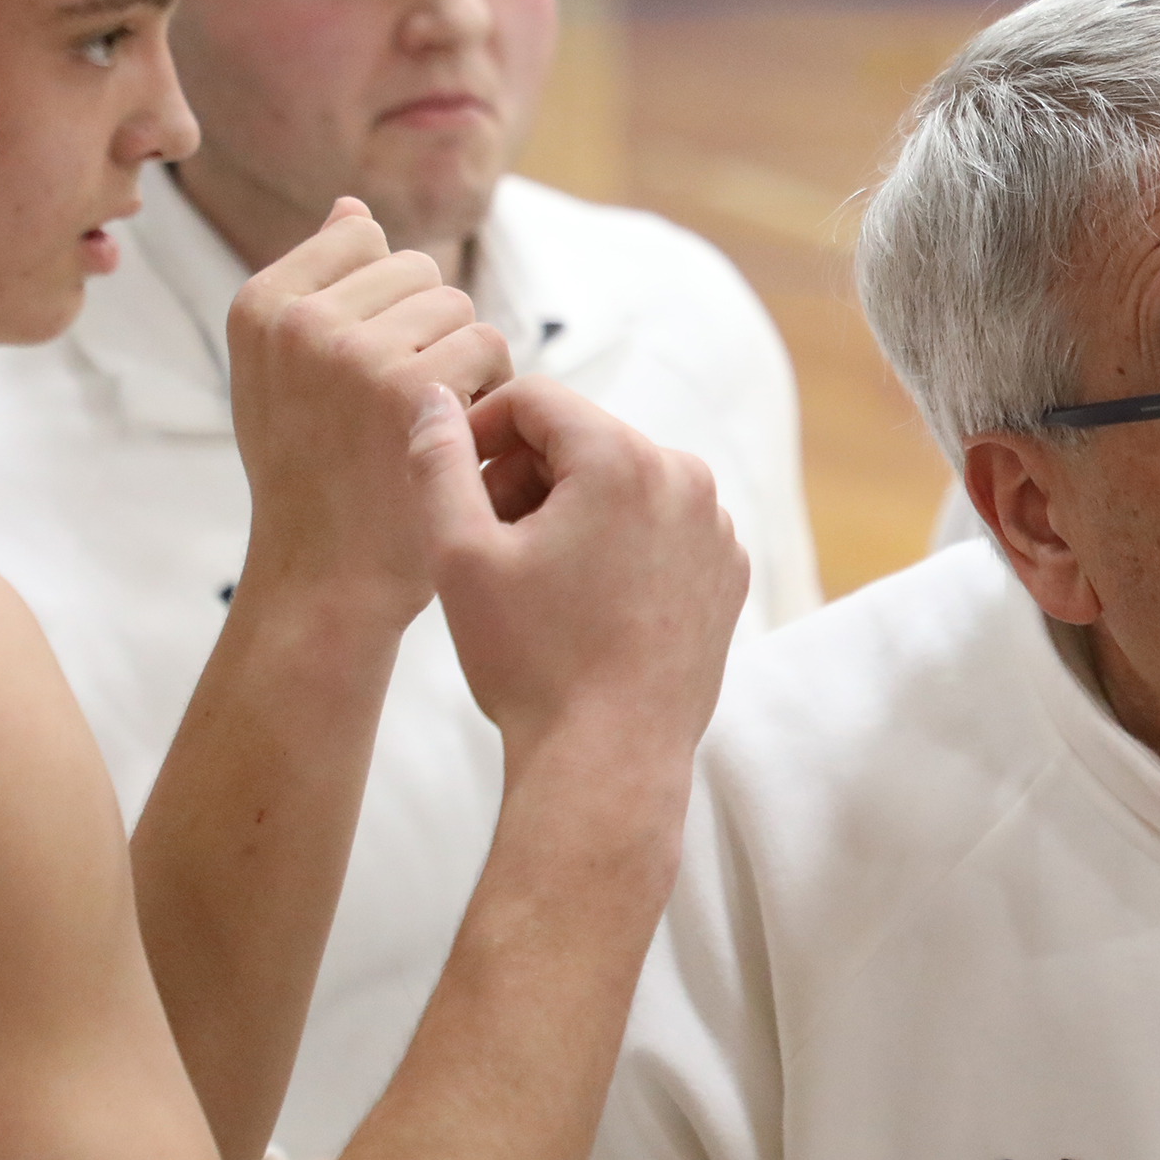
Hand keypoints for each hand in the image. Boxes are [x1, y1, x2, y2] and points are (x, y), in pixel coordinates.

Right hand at [228, 197, 512, 623]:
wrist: (327, 580)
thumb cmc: (313, 475)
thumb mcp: (283, 376)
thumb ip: (313, 290)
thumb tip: (352, 209)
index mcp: (259, 305)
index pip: (360, 237)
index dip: (387, 302)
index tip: (367, 367)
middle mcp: (300, 319)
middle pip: (417, 269)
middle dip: (429, 329)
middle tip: (406, 405)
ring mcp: (355, 349)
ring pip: (458, 307)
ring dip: (464, 362)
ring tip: (428, 424)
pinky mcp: (414, 385)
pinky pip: (489, 347)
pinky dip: (490, 392)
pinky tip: (459, 441)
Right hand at [405, 376, 748, 767]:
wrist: (608, 759)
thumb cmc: (531, 661)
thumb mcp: (459, 553)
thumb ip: (440, 461)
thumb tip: (433, 400)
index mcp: (623, 458)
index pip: (536, 400)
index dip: (481, 430)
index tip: (455, 481)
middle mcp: (685, 479)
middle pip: (583, 441)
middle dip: (527, 477)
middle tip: (486, 540)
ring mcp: (715, 529)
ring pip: (624, 484)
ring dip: (572, 510)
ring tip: (533, 578)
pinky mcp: (726, 573)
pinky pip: (661, 529)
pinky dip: (619, 545)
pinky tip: (584, 604)